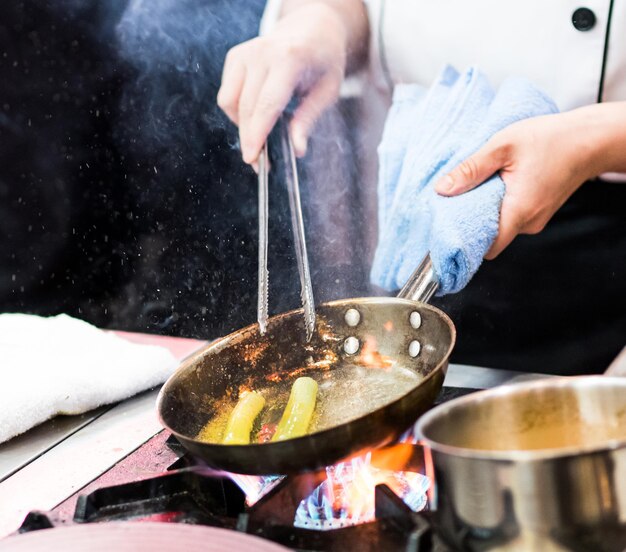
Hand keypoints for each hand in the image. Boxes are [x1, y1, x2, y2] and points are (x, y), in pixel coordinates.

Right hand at [217, 4, 348, 164]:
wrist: (311, 28)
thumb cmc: (323, 62)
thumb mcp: (328, 90)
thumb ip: (309, 119)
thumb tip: (297, 149)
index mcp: (289, 59)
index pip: (266, 104)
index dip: (257, 135)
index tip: (252, 159)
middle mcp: (262, 53)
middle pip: (247, 108)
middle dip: (250, 139)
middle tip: (259, 163)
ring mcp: (245, 53)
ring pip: (230, 103)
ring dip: (242, 126)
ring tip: (262, 134)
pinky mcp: (234, 57)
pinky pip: (227, 95)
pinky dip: (238, 111)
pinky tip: (256, 114)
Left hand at [434, 111, 600, 258]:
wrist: (590, 139)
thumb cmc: (551, 139)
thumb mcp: (502, 147)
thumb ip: (471, 169)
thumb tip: (442, 189)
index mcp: (519, 211)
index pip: (487, 248)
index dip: (466, 242)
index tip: (449, 229)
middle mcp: (529, 223)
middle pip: (491, 236)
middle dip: (471, 222)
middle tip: (457, 200)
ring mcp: (536, 219)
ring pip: (501, 226)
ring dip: (486, 211)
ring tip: (480, 187)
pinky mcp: (538, 212)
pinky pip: (511, 217)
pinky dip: (500, 206)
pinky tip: (496, 186)